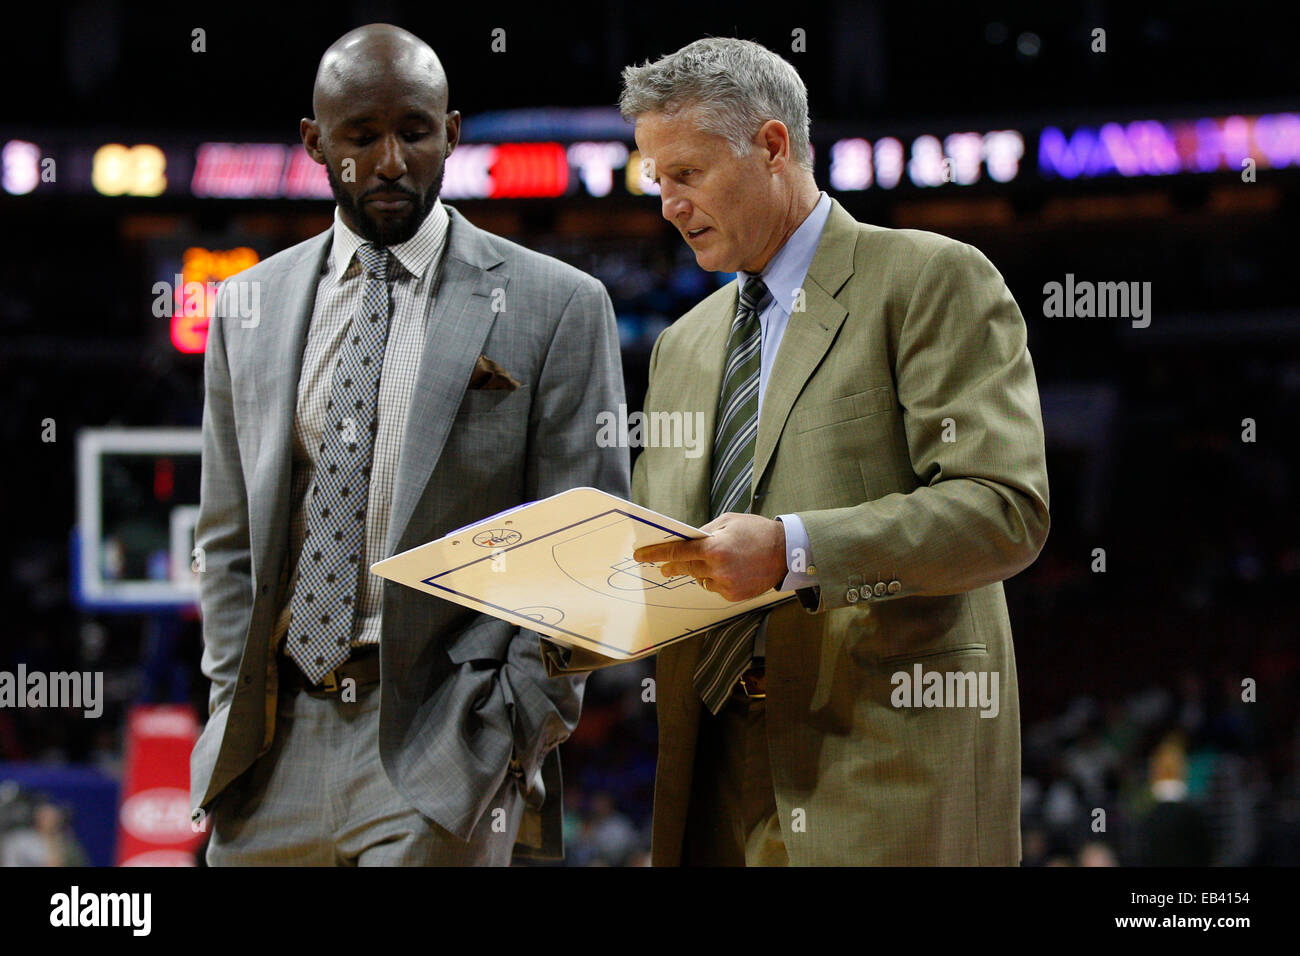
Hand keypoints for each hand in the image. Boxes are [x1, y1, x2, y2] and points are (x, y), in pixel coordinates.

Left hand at [632, 513, 786, 601]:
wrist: (786, 552)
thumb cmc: (756, 532)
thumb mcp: (727, 522)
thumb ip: (704, 532)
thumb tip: (685, 541)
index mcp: (713, 547)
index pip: (676, 552)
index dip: (655, 554)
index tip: (640, 556)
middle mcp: (717, 568)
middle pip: (684, 568)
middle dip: (672, 566)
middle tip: (664, 566)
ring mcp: (725, 584)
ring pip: (700, 579)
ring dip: (700, 571)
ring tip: (718, 561)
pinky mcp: (733, 595)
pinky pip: (715, 588)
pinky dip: (716, 580)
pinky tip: (731, 571)